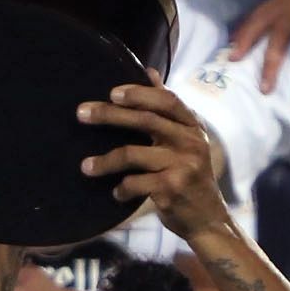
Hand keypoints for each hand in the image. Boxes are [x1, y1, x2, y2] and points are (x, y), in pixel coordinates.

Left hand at [79, 83, 233, 244]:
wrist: (207, 218)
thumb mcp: (186, 139)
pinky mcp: (172, 189)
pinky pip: (135, 183)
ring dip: (105, 161)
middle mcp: (191, 142)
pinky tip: (116, 193)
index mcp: (193, 126)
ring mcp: (182, 166)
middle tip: (81, 113)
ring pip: (133, 154)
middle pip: (146, 121)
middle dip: (110, 115)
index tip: (112, 92)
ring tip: (85, 167)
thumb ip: (167, 109)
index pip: (167, 100)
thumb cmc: (190, 175)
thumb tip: (149, 72)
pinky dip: (121, 188)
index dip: (139, 93)